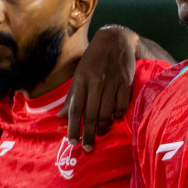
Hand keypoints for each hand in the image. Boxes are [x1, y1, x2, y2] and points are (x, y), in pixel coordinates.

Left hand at [67, 25, 138, 150]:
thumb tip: (61, 117)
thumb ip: (72, 96)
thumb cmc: (94, 59)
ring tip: (99, 134)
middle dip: (88, 134)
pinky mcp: (126, 82)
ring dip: (103, 127)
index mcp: (82, 80)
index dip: (73, 126)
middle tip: (87, 148)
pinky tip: (114, 119)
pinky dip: (118, 115)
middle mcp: (96, 82)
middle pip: (91, 114)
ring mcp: (112, 82)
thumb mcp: (79, 74)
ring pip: (107, 112)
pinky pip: (122, 105)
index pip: (76, 108)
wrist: (116, 40)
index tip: (72, 142)